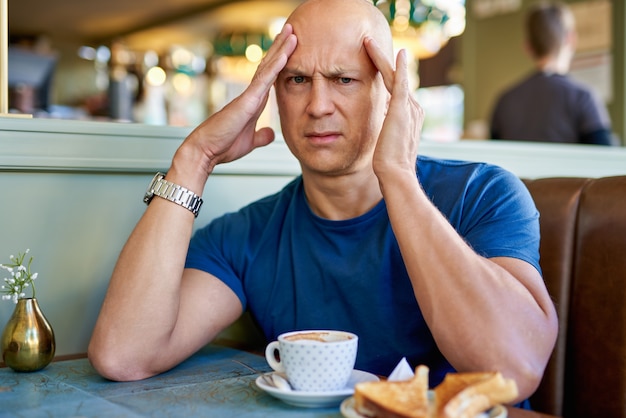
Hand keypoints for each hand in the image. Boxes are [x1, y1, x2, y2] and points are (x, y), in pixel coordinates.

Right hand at [177, 24, 297, 174]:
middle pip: (269, 66)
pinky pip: (263, 80)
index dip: (279, 62)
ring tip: (290, 32)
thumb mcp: (250, 141)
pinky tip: (285, 54)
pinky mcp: (246, 101)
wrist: (206, 151)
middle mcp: (251, 95)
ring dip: (280, 49)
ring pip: (267, 67)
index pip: (270, 76)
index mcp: (254, 102)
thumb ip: (261, 136)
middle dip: (280, 47)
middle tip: (291, 29)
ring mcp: (248, 95)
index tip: (290, 48)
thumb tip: (271, 133)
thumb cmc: (223, 145)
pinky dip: (275, 67)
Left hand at [363, 38, 423, 177]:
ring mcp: (409, 107)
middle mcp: (413, 108)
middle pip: (395, 78)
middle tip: (368, 43)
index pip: (394, 89)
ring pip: (394, 75)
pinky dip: (400, 67)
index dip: (385, 75)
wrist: (396, 174)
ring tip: (368, 43)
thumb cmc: (389, 165)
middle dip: (382, 60)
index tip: (375, 64)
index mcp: (409, 116)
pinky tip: (399, 52)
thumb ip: (386, 126)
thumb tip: (380, 117)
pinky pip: (401, 82)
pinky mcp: (402, 109)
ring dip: (382, 58)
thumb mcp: (386, 140)